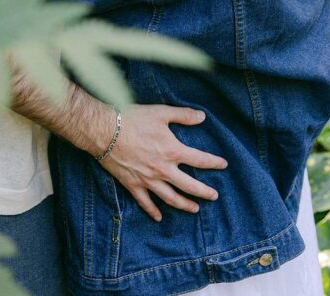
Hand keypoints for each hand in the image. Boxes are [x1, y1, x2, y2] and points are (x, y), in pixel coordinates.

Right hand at [101, 105, 227, 220]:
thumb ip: (183, 115)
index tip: (224, 165)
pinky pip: (145, 202)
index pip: (199, 160)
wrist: (106, 132)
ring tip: (195, 209)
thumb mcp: (162, 113)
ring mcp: (148, 180)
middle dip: (203, 191)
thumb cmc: (134, 119)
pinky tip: (159, 217)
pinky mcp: (133, 185)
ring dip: (184, 204)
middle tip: (214, 196)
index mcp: (172, 151)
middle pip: (188, 185)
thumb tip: (202, 117)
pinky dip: (153, 211)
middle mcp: (163, 170)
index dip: (213, 163)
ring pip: (170, 198)